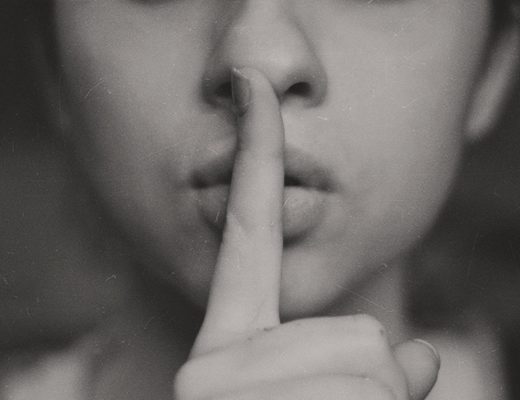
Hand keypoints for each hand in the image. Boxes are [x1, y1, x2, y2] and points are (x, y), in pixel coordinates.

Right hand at [174, 68, 439, 399]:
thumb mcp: (319, 399)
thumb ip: (366, 365)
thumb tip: (427, 355)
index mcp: (226, 347)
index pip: (247, 232)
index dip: (255, 156)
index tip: (251, 87)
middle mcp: (214, 361)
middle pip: (355, 327)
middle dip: (367, 375)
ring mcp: (226, 382)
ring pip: (372, 353)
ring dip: (370, 399)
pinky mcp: (232, 396)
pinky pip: (377, 384)